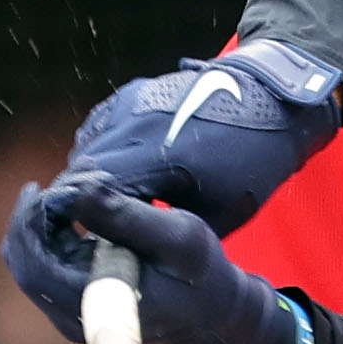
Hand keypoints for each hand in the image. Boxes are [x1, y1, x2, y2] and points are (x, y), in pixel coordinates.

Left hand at [0, 177, 307, 343]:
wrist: (218, 315)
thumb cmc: (203, 276)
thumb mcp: (177, 238)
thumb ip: (127, 217)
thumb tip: (81, 189)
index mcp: (95, 304)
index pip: (33, 264)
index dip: (27, 222)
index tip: (42, 188)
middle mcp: (76, 316)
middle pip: (23, 263)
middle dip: (31, 219)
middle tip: (51, 186)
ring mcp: (75, 312)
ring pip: (33, 263)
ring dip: (43, 225)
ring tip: (72, 195)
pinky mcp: (81, 303)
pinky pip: (49, 266)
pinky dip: (55, 235)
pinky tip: (79, 213)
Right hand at [66, 39, 342, 236]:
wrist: (270, 103)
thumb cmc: (250, 166)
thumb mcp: (214, 213)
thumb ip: (165, 229)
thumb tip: (122, 249)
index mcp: (160, 155)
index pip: (93, 189)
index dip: (78, 218)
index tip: (72, 243)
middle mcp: (137, 122)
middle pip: (82, 167)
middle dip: (77, 201)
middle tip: (79, 232)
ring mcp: (132, 102)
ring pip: (87, 147)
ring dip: (86, 177)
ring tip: (96, 208)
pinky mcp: (132, 93)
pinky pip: (99, 129)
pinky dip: (98, 154)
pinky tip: (113, 176)